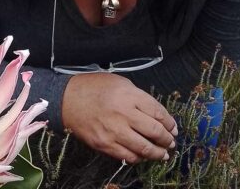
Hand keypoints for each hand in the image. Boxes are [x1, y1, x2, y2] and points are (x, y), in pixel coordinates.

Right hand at [61, 73, 177, 163]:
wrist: (66, 100)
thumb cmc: (93, 88)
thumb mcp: (119, 82)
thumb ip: (138, 97)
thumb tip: (156, 114)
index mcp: (129, 96)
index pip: (158, 112)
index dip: (169, 122)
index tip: (173, 127)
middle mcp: (124, 114)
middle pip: (155, 131)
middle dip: (167, 139)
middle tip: (171, 141)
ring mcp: (114, 131)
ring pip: (144, 148)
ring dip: (158, 153)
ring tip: (163, 153)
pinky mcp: (104, 144)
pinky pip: (128, 156)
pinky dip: (139, 157)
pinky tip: (142, 155)